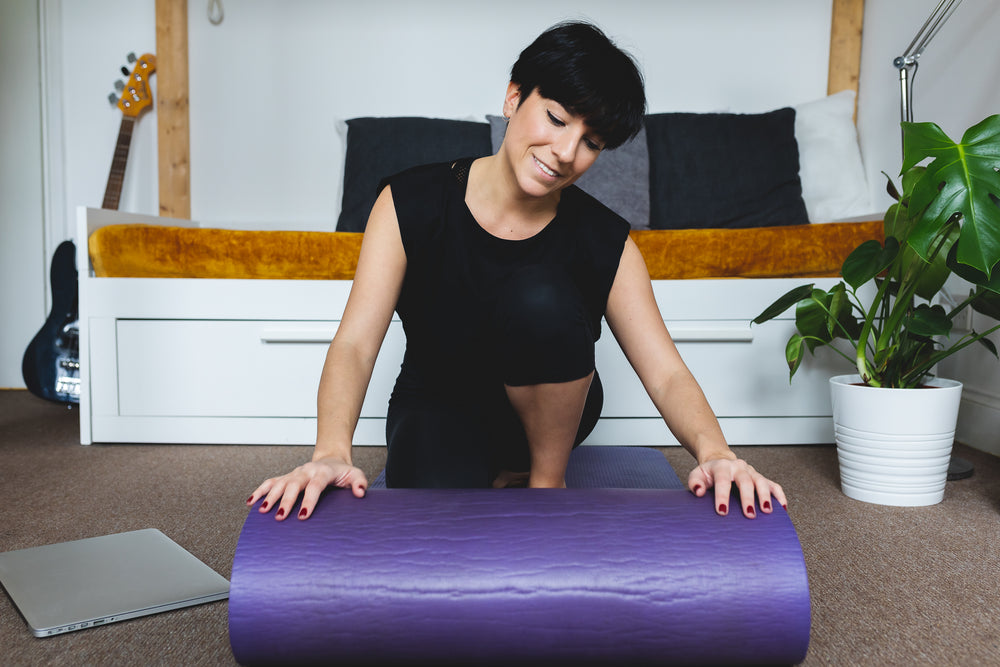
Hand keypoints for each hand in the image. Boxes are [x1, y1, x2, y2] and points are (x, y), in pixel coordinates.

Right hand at [247, 457, 367, 520]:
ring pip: (280, 483)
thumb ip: (359, 482)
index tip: (302, 516)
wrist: (332, 459)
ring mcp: (295, 473)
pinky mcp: (287, 476)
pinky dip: (260, 491)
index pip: (315, 486)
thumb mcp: (356, 474)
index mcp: (323, 472)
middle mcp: (306, 471)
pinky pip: (271, 482)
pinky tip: (251, 502)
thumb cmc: (343, 472)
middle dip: (286, 500)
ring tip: (263, 511)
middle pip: (294, 484)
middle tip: (280, 516)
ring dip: (270, 496)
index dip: (309, 500)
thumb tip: (360, 492)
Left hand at [687, 455, 786, 518]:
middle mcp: (739, 467)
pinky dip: (779, 495)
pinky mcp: (761, 478)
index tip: (723, 511)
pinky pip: (773, 485)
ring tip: (767, 511)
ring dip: (765, 496)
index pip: (723, 481)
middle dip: (748, 498)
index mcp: (722, 467)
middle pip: (745, 481)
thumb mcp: (697, 474)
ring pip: (761, 482)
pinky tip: (782, 507)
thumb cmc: (708, 473)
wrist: (720, 462)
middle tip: (749, 514)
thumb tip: (699, 491)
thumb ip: (695, 482)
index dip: (722, 496)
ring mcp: (751, 472)